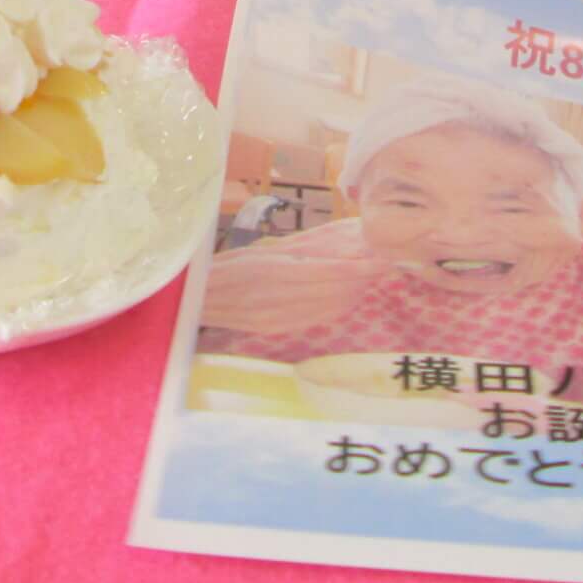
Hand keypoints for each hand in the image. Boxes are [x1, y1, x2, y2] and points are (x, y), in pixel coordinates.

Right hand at [201, 218, 389, 333]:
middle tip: (385, 265)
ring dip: (352, 293)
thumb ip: (299, 255)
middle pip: (336, 291)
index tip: (382, 258)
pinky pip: (314, 319)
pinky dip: (333, 307)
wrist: (198, 297)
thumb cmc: (228, 267)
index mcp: (278, 271)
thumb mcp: (265, 253)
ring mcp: (280, 318)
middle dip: (362, 279)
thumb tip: (338, 254)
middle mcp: (281, 298)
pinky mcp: (277, 329)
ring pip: (329, 307)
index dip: (359, 267)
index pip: (331, 272)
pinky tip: (344, 297)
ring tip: (369, 278)